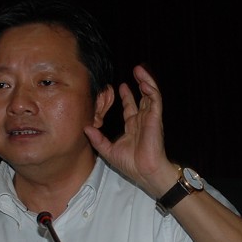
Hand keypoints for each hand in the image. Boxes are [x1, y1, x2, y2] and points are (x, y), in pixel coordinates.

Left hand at [85, 65, 176, 196]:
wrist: (144, 171)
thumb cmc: (131, 165)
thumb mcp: (108, 151)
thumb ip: (97, 139)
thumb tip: (85, 128)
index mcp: (133, 127)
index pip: (131, 108)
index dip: (127, 96)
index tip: (121, 85)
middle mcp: (142, 121)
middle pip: (142, 97)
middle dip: (139, 83)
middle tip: (135, 70)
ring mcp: (150, 119)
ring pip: (150, 95)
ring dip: (146, 81)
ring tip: (140, 69)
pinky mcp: (155, 118)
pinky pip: (155, 100)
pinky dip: (151, 89)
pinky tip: (144, 81)